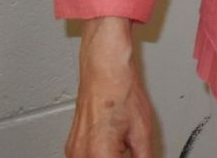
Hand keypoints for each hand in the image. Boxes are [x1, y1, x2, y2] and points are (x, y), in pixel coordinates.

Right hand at [64, 17, 156, 157]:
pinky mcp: (72, 143)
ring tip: (123, 147)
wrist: (104, 68)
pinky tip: (114, 148)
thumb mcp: (142, 130)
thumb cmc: (121, 90)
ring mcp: (73, 149)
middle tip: (130, 151)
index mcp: (99, 153)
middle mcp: (80, 154)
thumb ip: (144, 156)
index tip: (138, 157)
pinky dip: (101, 156)